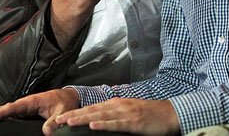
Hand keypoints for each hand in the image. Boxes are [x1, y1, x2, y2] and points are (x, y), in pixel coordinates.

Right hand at [0, 88, 78, 125]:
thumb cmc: (65, 103)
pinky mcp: (23, 113)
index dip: (0, 114)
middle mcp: (24, 103)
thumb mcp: (62, 112)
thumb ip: (54, 121)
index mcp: (32, 101)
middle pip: (2, 108)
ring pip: (2, 111)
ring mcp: (22, 108)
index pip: (13, 107)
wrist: (68, 98)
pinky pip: (7, 115)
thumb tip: (46, 132)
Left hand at [49, 98, 179, 135]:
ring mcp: (126, 113)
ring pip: (100, 115)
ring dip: (83, 118)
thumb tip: (98, 120)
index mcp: (117, 104)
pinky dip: (103, 124)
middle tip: (57, 121)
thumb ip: (114, 115)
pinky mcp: (134, 122)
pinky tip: (93, 125)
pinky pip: (116, 124)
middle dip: (74, 115)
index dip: (76, 112)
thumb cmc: (151, 115)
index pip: (92, 108)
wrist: (171, 114)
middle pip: (92, 110)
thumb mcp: (129, 113)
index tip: (61, 118)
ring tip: (69, 122)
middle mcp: (119, 106)